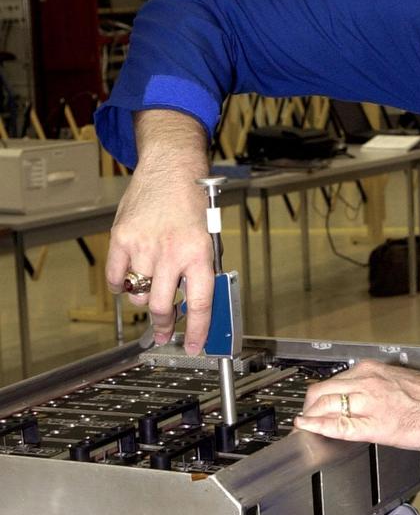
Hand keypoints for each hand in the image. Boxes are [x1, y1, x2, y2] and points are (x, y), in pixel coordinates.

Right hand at [105, 111, 214, 352]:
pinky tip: (129, 282)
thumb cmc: (192, 203)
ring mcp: (143, 246)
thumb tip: (197, 305)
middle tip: (166, 333)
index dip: (198, 331)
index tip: (194, 346)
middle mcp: (171, 253)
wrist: (171, 168)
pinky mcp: (121, 238)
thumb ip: (200, 269)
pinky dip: (122, 285)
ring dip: (143, 300)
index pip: (199, 304)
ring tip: (150, 292)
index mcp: (199, 255)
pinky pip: (117, 277)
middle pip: (161, 306)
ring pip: (138, 294)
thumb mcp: (207, 238)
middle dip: (165, 326)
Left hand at [293, 360, 419, 450]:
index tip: (311, 406)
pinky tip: (307, 430)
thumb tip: (365, 401)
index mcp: (375, 370)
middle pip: (322, 391)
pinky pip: (339, 425)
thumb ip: (380, 388)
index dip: (317, 397)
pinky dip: (318, 427)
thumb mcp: (402, 383)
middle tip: (304, 420)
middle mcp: (368, 380)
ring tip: (304, 428)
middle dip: (308, 407)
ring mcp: (371, 402)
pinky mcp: (377, 424)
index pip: (334, 381)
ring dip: (310, 418)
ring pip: (325, 406)